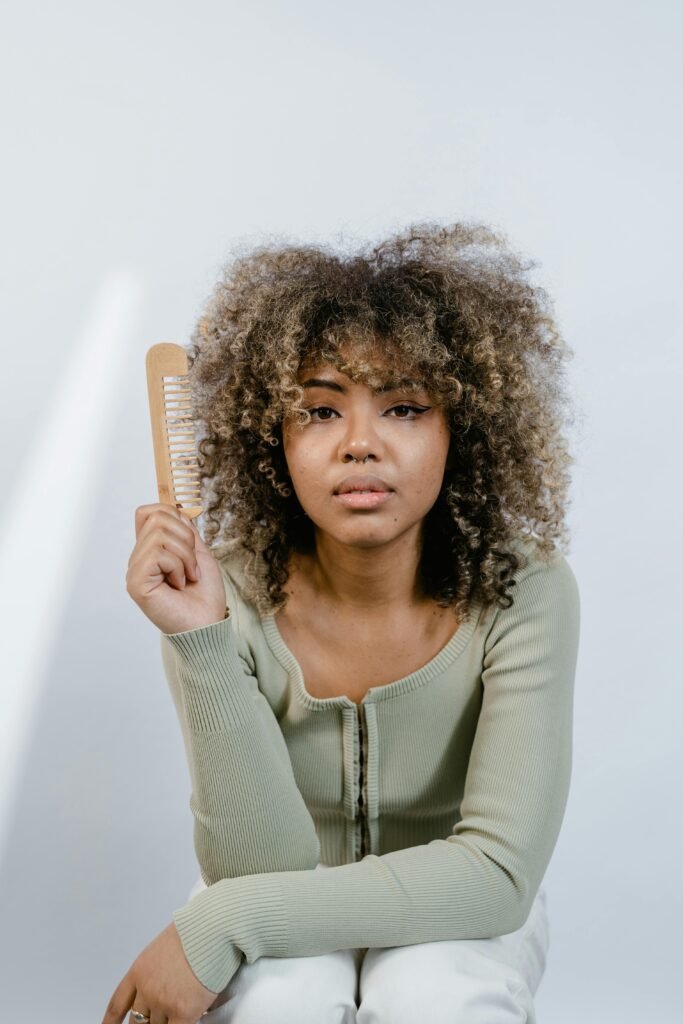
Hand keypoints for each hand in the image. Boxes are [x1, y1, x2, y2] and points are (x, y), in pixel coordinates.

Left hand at [101, 920, 224, 1023]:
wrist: (212, 928)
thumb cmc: (195, 931)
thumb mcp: (164, 948)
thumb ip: (156, 972)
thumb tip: (163, 991)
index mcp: (139, 971)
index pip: (117, 1005)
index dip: (111, 1023)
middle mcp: (146, 989)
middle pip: (137, 1021)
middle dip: (146, 1023)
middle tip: (153, 1019)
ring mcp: (163, 1002)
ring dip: (168, 1022)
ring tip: (179, 1008)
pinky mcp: (183, 1011)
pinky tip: (184, 1021)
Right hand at [126, 504, 227, 634]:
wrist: (208, 623)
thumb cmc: (205, 594)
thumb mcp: (199, 553)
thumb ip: (185, 531)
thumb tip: (175, 509)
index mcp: (152, 550)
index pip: (148, 512)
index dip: (171, 515)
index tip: (189, 538)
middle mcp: (139, 558)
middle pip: (157, 517)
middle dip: (185, 538)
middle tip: (192, 565)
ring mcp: (136, 570)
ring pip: (160, 534)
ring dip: (185, 556)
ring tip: (188, 577)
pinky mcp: (136, 582)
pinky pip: (158, 554)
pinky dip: (178, 567)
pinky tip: (179, 585)